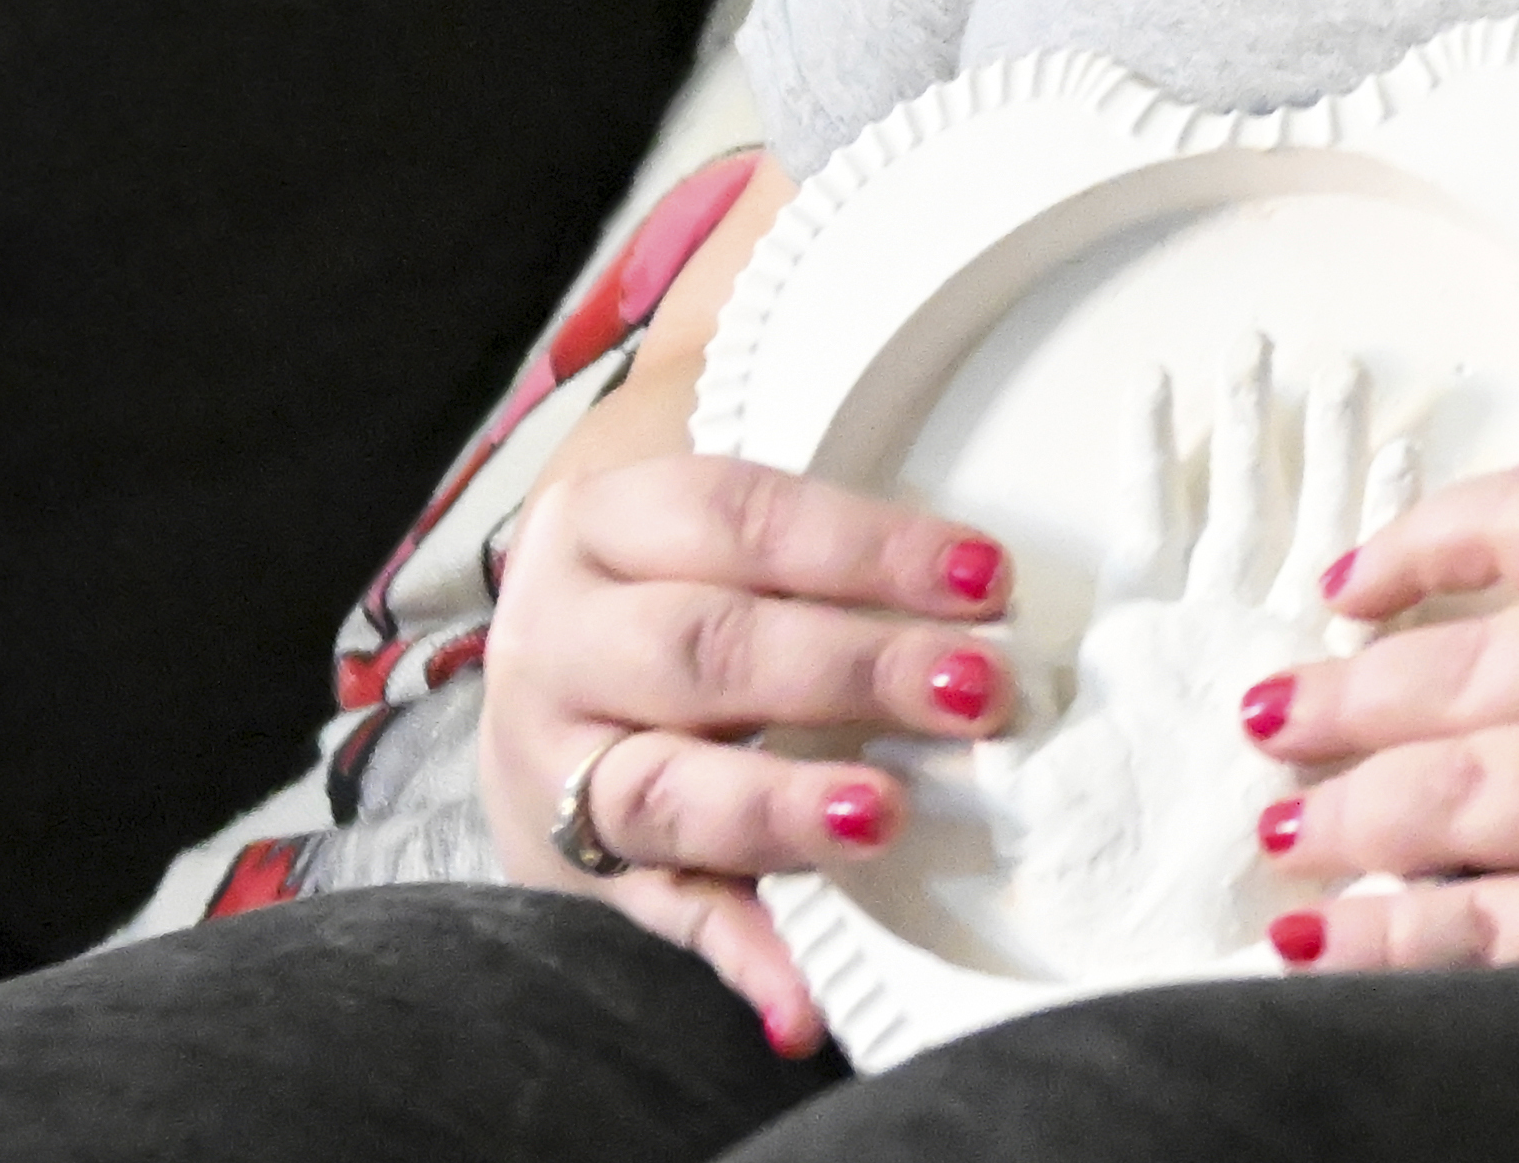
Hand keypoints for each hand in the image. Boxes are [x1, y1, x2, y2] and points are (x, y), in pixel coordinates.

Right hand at [480, 452, 1017, 1051]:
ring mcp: (552, 773)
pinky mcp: (575, 881)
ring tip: (882, 819)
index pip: (740, 519)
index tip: (982, 578)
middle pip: (704, 649)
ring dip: (782, 810)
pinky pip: (661, 920)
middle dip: (848, 671)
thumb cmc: (659, 589)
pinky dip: (739, 958)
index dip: (866, 547)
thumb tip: (973, 590)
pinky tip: (804, 1001)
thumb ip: (809, 565)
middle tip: (973, 692)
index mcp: (599, 525)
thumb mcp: (695, 539)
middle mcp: (558, 643)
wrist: (535, 690)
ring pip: (665, 792)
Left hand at [970, 339, 1416, 978]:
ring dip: (1322, 447)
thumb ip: (969, 732)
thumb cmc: (1095, 876)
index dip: (1152, 448)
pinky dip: (1392, 518)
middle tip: (1265, 343)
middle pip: (1237, 496)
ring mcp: (1275, 646)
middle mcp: (1214, 630)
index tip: (1156, 376)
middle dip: (1251, 419)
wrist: (1165, 938)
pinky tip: (1410, 461)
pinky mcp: (1323, 674)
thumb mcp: (1013, 791)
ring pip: (1305, 520)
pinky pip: (1362, 581)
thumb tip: (901, 679)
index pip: (1148, 515)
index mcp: (1143, 639)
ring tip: (1339, 373)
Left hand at [1243, 449, 1518, 1038]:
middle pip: (1481, 664)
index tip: (1346, 584)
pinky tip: (1333, 942)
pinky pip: (1516, 928)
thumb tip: (1451, 632)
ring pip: (1477, 795)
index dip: (1426, 542)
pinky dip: (1408, 937)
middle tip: (1265, 715)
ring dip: (1354, 815)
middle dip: (1348, 698)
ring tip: (1277, 827)